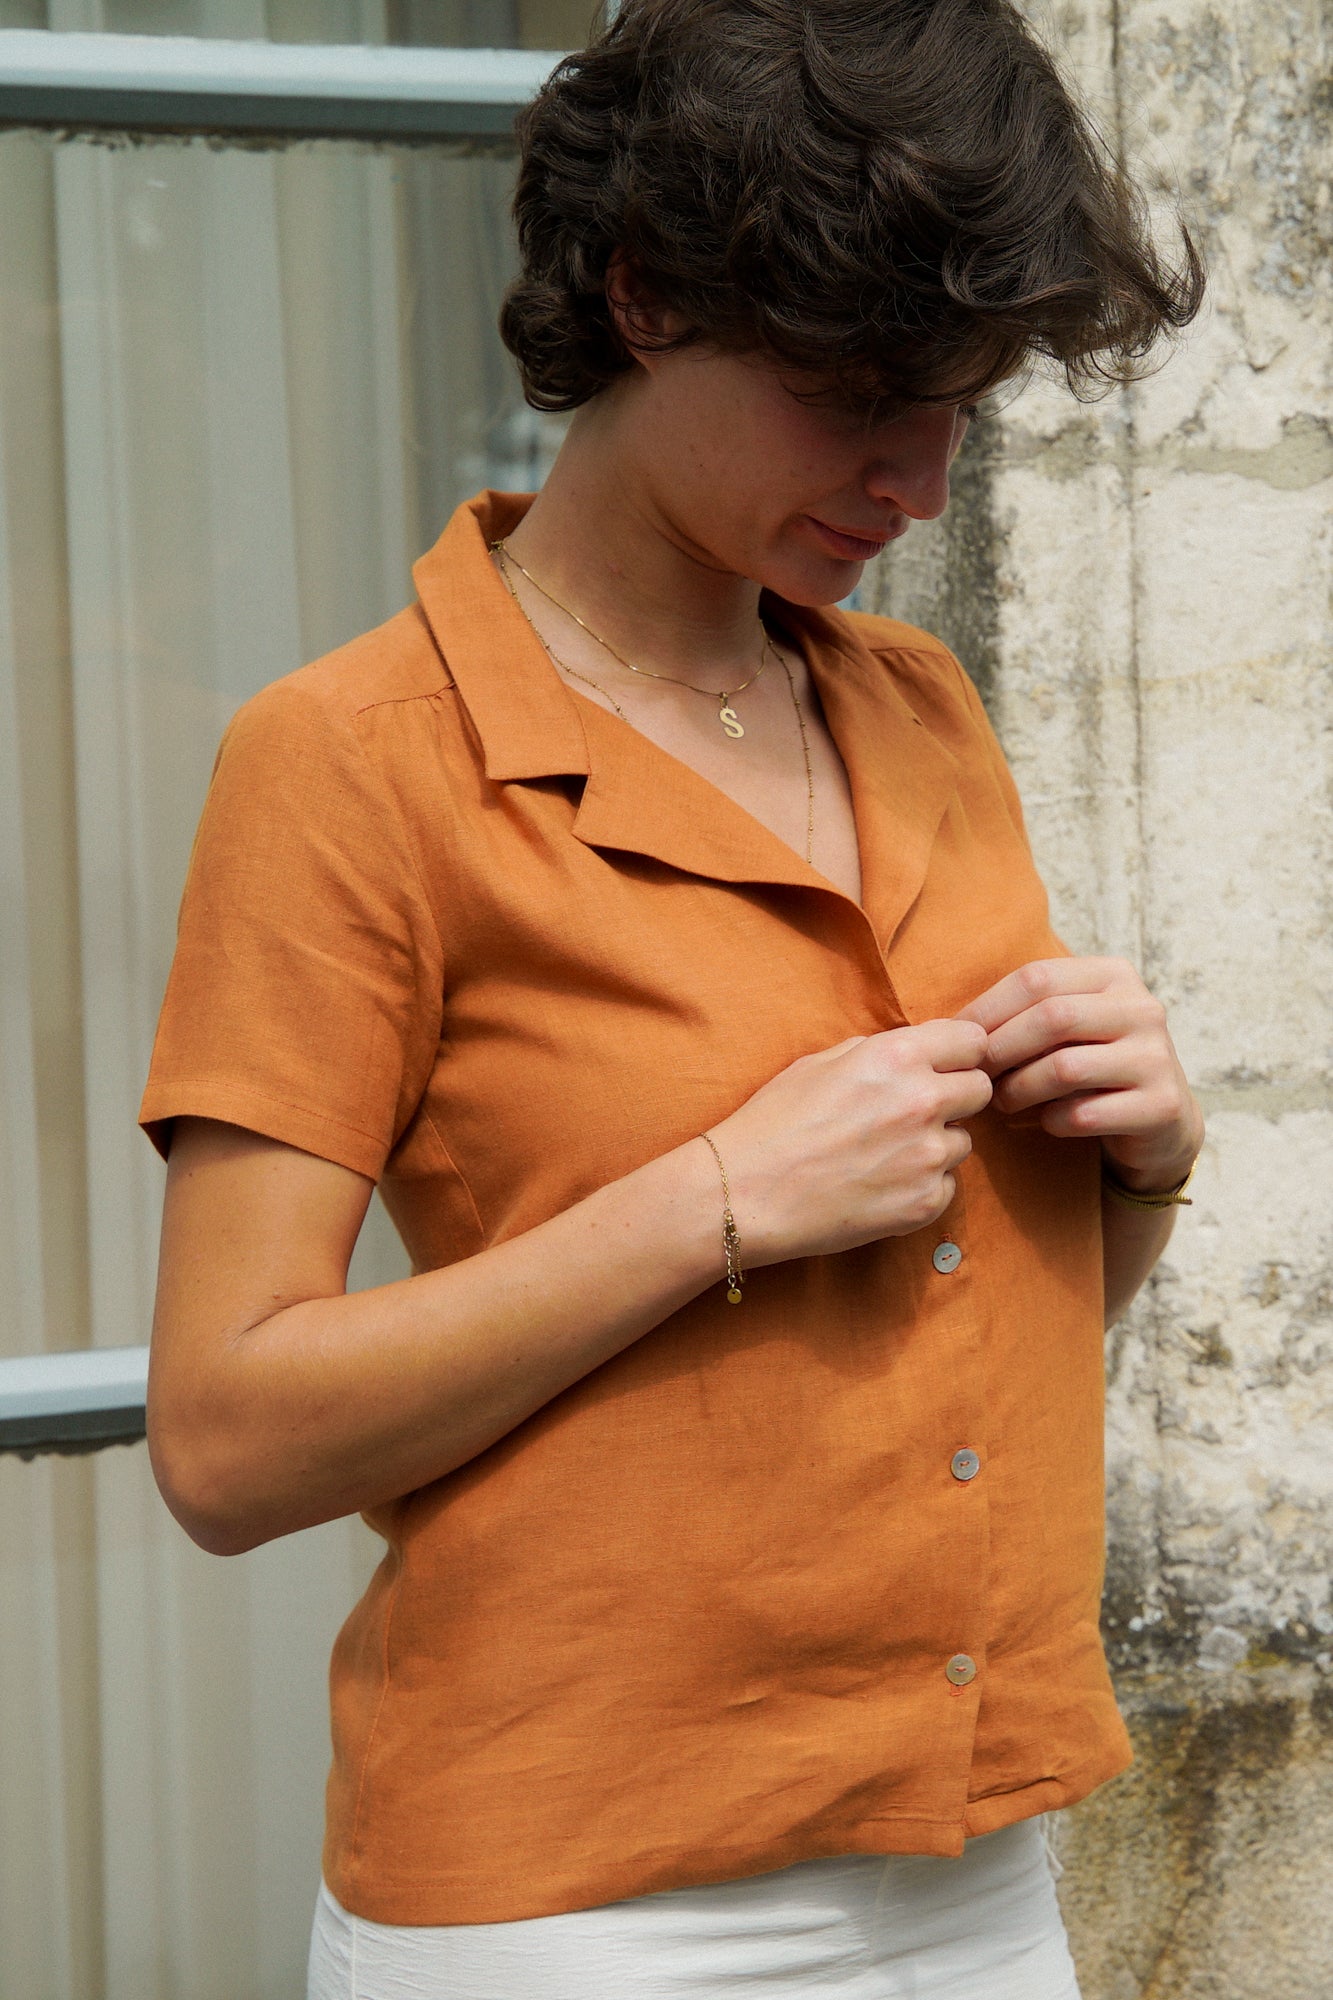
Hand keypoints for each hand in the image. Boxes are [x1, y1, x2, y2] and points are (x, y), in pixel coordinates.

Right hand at [711, 1021, 992, 1263]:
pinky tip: (880, 1185)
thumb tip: (916, 1052)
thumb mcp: (821, 1063)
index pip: (974, 1042)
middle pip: (980, 1090)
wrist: (746, 1192)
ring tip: (885, 1154)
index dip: (959, 1054)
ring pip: (963, 1142)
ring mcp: (928, 1156)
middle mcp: (923, 1101)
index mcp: (897, 1056)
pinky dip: (922, 1185)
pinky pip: (947, 1186)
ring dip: (937, 1145)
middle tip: (916, 1113)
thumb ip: (879, 1052)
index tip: (946, 1067)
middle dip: (955, 1097)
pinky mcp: (925, 1203)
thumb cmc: (774, 1122)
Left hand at [956, 957, 1203, 1191]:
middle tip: (976, 1075)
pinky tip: (1045, 1121)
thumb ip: (1024, 1012)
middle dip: (1001, 1049)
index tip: (959, 1039)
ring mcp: (1156, 1057)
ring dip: (1020, 1089)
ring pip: (1065, 1068)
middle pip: (1051, 1017)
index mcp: (1114, 975)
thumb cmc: (1093, 1064)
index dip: (988, 1008)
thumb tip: (950, 1028)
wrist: (1160, 1119)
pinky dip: (1051, 1121)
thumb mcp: (1068, 1025)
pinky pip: (1083, 1114)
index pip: (1037, 977)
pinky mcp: (1159, 1105)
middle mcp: (1142, 1008)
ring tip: (1002, 1101)